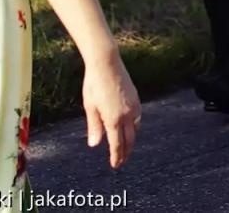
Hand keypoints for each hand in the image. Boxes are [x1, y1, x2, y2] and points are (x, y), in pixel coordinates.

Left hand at [83, 50, 141, 169]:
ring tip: (126, 147)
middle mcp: (127, 115)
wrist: (107, 64)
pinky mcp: (136, 99)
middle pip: (129, 140)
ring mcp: (134, 106)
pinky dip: (135, 128)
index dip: (116, 156)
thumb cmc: (94, 85)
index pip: (117, 144)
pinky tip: (131, 128)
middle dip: (126, 152)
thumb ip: (94, 127)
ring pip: (136, 129)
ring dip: (131, 140)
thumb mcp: (90, 107)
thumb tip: (94, 145)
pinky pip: (138, 118)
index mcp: (113, 119)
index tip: (115, 165)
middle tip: (121, 161)